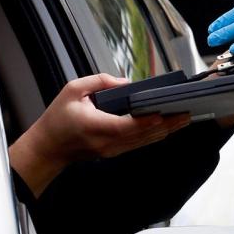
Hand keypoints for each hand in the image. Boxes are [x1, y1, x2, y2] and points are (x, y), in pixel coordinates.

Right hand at [10, 74, 191, 196]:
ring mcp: (111, 150)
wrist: (47, 148)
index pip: (125, 125)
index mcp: (94, 126)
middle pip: (141, 134)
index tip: (164, 113)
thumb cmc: (57, 119)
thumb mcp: (72, 90)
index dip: (146, 120)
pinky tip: (167, 126)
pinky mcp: (114, 152)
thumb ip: (99, 82)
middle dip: (166, 124)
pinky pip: (139, 144)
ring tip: (183, 118)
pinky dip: (154, 134)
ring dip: (165, 130)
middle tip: (186, 112)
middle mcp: (106, 142)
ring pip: (144, 141)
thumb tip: (125, 83)